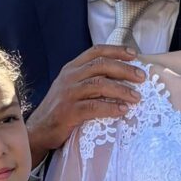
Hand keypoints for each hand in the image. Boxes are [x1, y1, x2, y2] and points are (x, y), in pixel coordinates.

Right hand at [26, 46, 145, 159]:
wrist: (38, 130)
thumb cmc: (60, 109)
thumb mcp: (72, 87)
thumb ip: (89, 78)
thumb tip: (119, 75)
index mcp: (71, 68)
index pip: (96, 52)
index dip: (116, 50)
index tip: (134, 55)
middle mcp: (70, 77)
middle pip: (101, 66)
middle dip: (124, 70)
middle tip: (142, 77)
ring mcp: (68, 94)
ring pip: (99, 85)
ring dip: (121, 90)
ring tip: (137, 97)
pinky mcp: (69, 111)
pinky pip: (94, 107)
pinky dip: (111, 108)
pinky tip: (123, 111)